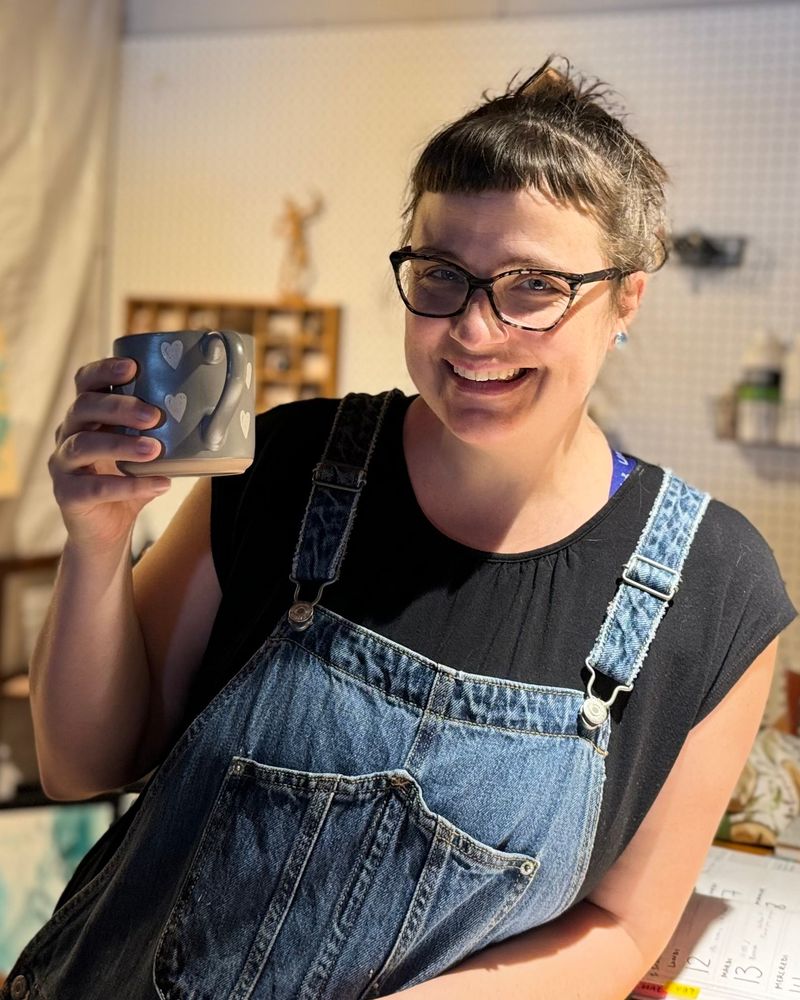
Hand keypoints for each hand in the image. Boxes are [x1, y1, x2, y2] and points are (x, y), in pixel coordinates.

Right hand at [49, 357, 170, 549]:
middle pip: (82, 407)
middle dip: (119, 407)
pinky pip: (92, 487)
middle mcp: (68, 434)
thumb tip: (216, 417)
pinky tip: (159, 484)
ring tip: (155, 450)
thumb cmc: (130, 481)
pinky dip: (128, 486)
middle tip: (155, 416)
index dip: (104, 371)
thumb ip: (165, 434)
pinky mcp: (67, 495)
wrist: (107, 532)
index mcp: (87, 416)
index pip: (85, 383)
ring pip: (83, 445)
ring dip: (122, 445)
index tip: (133, 367)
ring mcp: (63, 465)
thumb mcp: (147, 453)